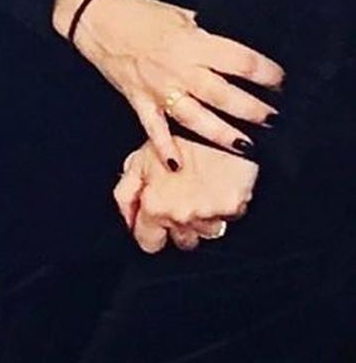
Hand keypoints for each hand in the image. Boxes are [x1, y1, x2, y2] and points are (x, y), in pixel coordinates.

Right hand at [65, 0, 281, 163]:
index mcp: (192, 41)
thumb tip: (234, 47)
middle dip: (253, 110)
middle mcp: (179, 67)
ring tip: (247, 146)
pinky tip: (177, 164)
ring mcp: (158, 87)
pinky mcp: (139, 99)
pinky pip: (154, 128)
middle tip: (273, 119)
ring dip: (223, 134)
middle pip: (224, 94)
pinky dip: (164, 147)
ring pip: (196, 118)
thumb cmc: (139, 11)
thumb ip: (206, 33)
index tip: (280, 80)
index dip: (265, 72)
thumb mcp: (180, 13)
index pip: (239, 61)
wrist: (95, 16)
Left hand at [114, 137, 257, 253]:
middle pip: (182, 242)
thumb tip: (126, 219)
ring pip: (208, 232)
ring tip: (202, 187)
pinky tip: (219, 183)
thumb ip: (127, 193)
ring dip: (205, 217)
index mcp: (155, 206)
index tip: (155, 226)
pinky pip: (229, 217)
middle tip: (182, 198)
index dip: (151, 234)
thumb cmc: (176, 136)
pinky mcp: (235, 208)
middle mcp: (182, 215)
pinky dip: (226, 205)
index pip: (149, 242)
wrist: (215, 119)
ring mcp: (209, 214)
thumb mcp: (141, 158)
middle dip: (181, 226)